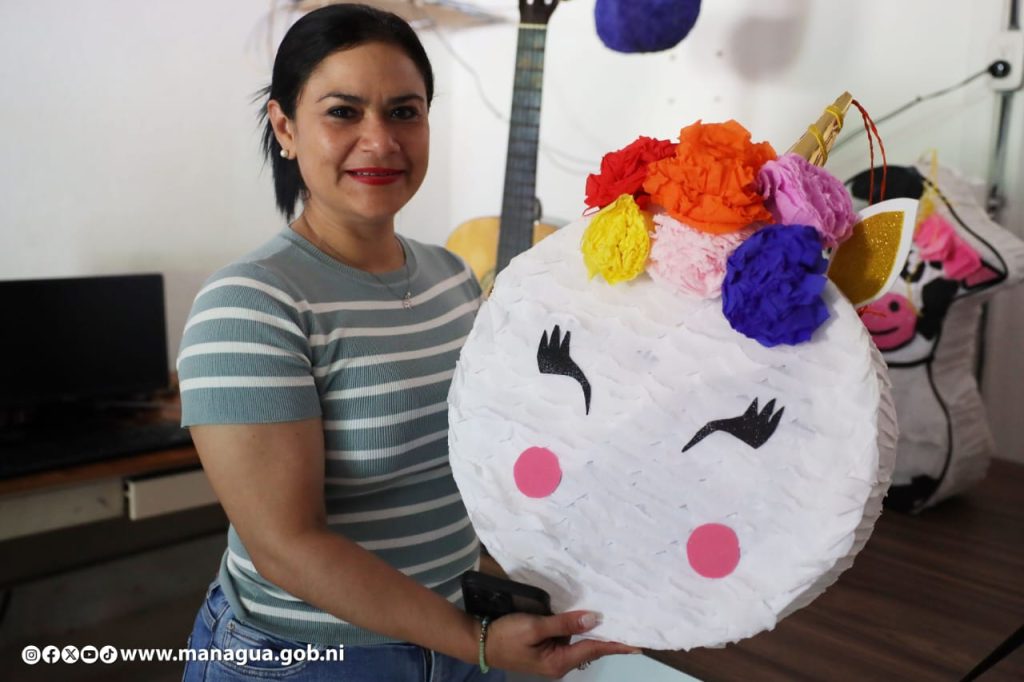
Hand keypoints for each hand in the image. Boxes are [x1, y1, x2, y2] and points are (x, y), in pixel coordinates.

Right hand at [484, 610, 640, 678]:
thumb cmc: (506, 636)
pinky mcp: (544, 648)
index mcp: (559, 662)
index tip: (637, 643)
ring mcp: (552, 656)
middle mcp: (559, 663)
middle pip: (590, 647)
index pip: (594, 649)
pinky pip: (568, 638)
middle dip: (609, 638)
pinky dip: (579, 628)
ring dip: (594, 631)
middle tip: (631, 626)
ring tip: (615, 618)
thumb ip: (565, 624)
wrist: (478, 642)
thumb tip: (595, 619)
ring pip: (579, 642)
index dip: (616, 644)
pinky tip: (586, 618)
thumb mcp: (535, 627)